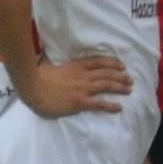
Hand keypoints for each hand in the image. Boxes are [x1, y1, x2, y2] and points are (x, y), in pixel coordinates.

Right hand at [16, 52, 130, 117]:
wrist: (32, 88)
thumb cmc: (38, 76)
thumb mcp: (48, 64)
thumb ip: (54, 60)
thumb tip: (48, 56)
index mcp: (76, 66)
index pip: (99, 62)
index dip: (112, 63)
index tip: (122, 65)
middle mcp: (83, 75)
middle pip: (106, 73)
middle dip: (120, 76)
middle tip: (130, 79)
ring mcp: (82, 88)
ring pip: (106, 85)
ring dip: (120, 87)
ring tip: (129, 90)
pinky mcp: (80, 101)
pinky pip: (99, 103)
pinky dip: (111, 105)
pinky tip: (119, 107)